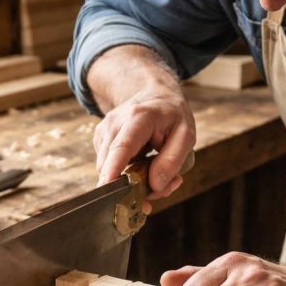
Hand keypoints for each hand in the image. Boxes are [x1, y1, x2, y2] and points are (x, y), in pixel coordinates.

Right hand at [87, 46, 195, 210]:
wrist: (154, 95)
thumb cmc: (172, 115)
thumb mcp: (185, 134)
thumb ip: (172, 161)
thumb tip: (155, 186)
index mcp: (138, 118)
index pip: (121, 147)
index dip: (112, 170)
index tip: (107, 188)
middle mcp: (114, 124)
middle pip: (110, 166)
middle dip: (130, 188)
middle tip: (159, 191)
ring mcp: (104, 132)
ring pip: (107, 171)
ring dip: (129, 183)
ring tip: (155, 175)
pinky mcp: (100, 141)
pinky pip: (108, 167)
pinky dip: (124, 174)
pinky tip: (142, 167)